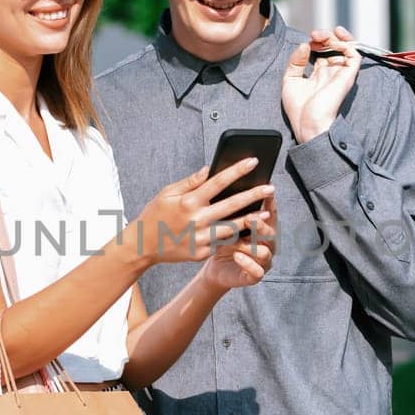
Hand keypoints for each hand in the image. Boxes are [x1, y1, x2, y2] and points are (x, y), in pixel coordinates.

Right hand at [123, 160, 274, 264]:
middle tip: (271, 188)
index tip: (254, 162)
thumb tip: (210, 169)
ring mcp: (201, 238)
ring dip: (251, 220)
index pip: (218, 182)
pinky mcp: (202, 252)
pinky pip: (223, 243)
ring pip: (233, 227)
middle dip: (254, 195)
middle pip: (232, 205)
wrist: (143, 245)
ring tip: (266, 212)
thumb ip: (191, 181)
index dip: (237, 171)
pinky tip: (249, 232)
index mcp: (189, 201)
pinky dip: (236, 237)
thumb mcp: (167, 193)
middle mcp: (197, 219)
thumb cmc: (155, 214)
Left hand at [201, 196, 276, 289]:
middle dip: (261, 226)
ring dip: (251, 246)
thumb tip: (229, 192)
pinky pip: (257, 272)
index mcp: (263, 231)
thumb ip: (233, 213)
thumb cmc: (223, 243)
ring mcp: (263, 262)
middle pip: (271, 234)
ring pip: (265, 253)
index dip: (271, 204)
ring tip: (237, 241)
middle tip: (249, 218)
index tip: (268, 191)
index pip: (271, 215)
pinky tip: (237, 256)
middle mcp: (268, 246)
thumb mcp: (226, 226)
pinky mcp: (254, 277)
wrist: (215, 268)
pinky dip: (248, 263)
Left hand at [283, 25, 361, 143]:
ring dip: (336, 37)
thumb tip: (304, 44)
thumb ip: (295, 62)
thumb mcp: (290, 81)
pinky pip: (355, 56)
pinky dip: (347, 45)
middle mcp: (331, 72)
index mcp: (319, 74)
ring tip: (322, 35)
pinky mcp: (347, 77)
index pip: (323, 51)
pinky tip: (335, 41)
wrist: (308, 125)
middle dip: (325, 36)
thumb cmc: (299, 110)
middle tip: (314, 34)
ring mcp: (340, 74)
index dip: (316, 42)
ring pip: (347, 48)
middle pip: (335, 47)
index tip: (307, 41)